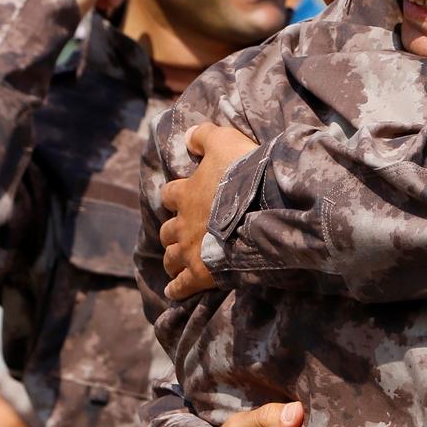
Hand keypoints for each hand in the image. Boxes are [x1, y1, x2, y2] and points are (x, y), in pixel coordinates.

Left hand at [161, 123, 258, 299]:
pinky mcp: (200, 273)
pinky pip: (182, 285)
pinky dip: (176, 289)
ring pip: (170, 257)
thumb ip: (205, 136)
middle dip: (173, 231)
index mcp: (185, 193)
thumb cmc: (243, 174)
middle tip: (182, 234)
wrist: (260, 209)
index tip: (181, 198)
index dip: (175, 197)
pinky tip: (174, 292)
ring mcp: (189, 250)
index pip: (169, 194)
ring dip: (172, 258)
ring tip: (176, 263)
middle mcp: (182, 223)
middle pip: (167, 230)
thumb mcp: (225, 141)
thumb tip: (189, 135)